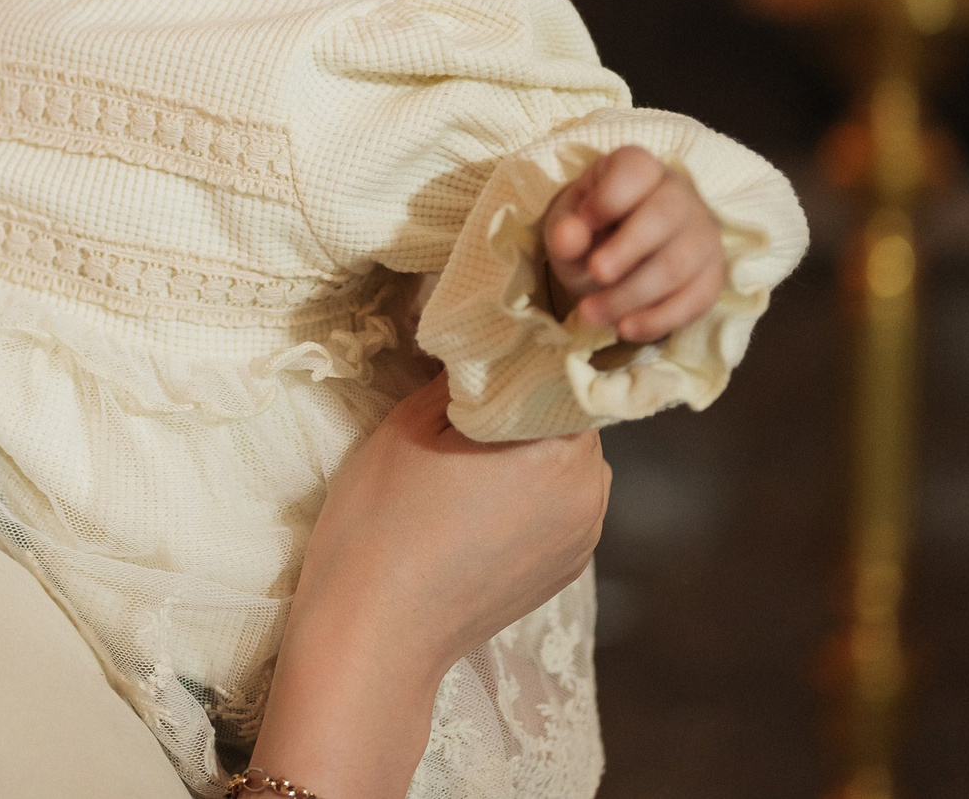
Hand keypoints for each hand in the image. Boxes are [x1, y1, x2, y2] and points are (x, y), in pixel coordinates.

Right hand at [250, 374, 608, 798]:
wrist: (377, 629)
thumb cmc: (383, 518)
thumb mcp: (410, 421)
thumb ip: (462, 374)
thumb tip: (488, 339)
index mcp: (559, 444)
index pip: (564, 372)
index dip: (528, 353)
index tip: (492, 344)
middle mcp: (591, 489)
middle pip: (570, 418)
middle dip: (529, 404)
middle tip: (469, 401)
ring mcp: (585, 536)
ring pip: (566, 463)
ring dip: (531, 451)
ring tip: (469, 458)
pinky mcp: (568, 569)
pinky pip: (561, 507)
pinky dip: (530, 494)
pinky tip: (477, 503)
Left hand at [542, 146, 724, 343]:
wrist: (614, 255)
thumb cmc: (589, 230)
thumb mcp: (567, 225)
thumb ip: (565, 229)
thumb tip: (568, 237)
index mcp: (637, 169)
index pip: (637, 169)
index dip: (611, 196)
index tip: (584, 220)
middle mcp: (678, 195)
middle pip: (665, 216)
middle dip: (628, 249)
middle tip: (594, 274)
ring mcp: (701, 235)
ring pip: (679, 264)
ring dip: (632, 295)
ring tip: (590, 313)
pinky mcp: (712, 275)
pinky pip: (696, 300)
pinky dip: (659, 319)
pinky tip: (625, 328)